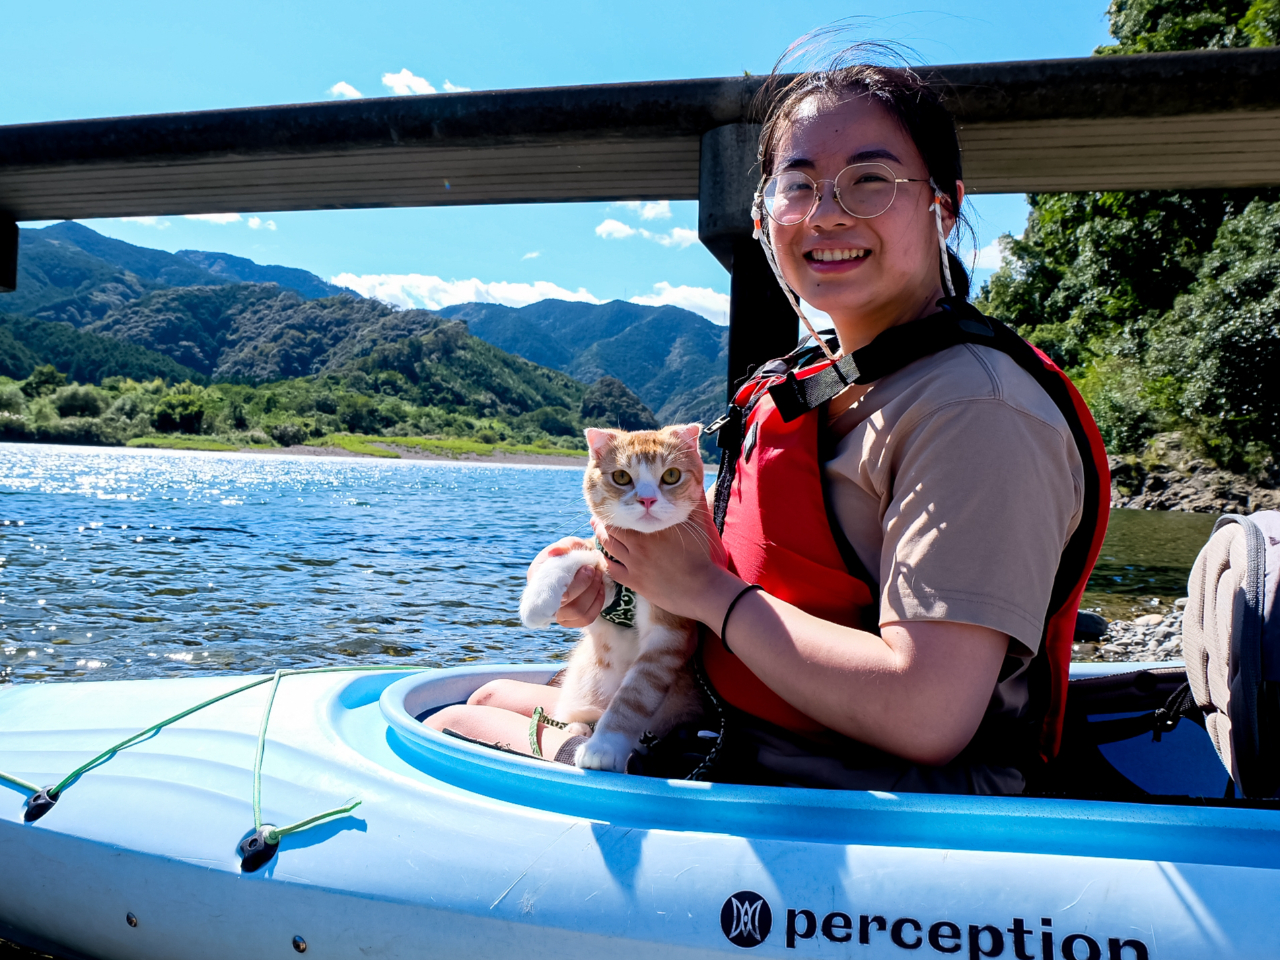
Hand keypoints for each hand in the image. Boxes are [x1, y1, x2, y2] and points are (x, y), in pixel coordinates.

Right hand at [528, 538, 605, 626]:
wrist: (582, 560)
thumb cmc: (573, 551)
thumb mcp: (569, 544)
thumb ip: (564, 546)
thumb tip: (554, 551)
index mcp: (537, 579)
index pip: (550, 592)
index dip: (572, 585)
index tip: (588, 568)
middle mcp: (543, 601)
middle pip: (566, 606)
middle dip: (586, 587)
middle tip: (595, 570)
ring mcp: (557, 613)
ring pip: (578, 614)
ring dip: (593, 594)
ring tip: (599, 577)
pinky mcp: (570, 619)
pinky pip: (586, 619)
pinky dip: (597, 604)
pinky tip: (600, 589)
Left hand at [592, 501, 736, 623]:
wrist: (700, 589)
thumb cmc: (700, 556)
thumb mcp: (697, 526)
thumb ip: (691, 505)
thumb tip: (692, 488)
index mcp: (653, 528)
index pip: (627, 513)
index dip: (617, 507)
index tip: (613, 503)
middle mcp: (640, 544)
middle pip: (612, 528)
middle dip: (603, 521)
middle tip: (598, 516)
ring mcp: (635, 564)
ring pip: (608, 546)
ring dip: (600, 536)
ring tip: (597, 529)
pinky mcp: (634, 581)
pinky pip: (611, 569)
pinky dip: (604, 560)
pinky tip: (603, 555)